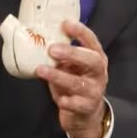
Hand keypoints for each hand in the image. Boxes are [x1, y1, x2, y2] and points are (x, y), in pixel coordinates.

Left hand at [36, 21, 109, 137]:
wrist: (86, 114)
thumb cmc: (76, 82)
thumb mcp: (72, 66)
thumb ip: (62, 55)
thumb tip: (39, 40)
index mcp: (96, 58)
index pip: (92, 41)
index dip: (80, 31)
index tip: (65, 23)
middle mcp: (98, 73)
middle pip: (91, 60)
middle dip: (72, 53)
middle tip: (51, 49)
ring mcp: (94, 91)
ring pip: (78, 83)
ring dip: (58, 76)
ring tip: (41, 70)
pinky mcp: (87, 107)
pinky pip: (77, 104)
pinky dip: (67, 101)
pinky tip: (59, 99)